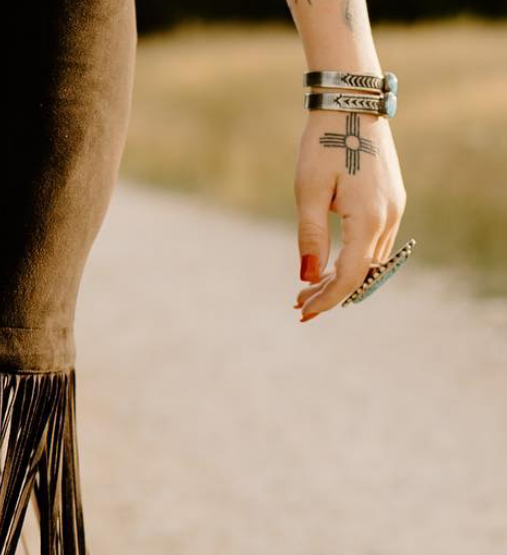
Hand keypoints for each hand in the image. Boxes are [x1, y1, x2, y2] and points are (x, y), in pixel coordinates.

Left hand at [293, 109, 406, 319]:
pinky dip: (356, 259)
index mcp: (368, 218)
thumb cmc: (325, 143)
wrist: (352, 103)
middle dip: (331, 292)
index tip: (303, 311)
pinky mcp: (393, 199)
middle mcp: (388, 217)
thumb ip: (311, 237)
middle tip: (299, 303)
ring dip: (343, 277)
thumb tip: (308, 278)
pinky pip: (377, 242)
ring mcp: (395, 208)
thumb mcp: (308, 192)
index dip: (328, 299)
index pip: (351, 276)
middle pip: (362, 273)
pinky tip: (333, 263)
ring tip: (311, 287)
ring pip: (372, 260)